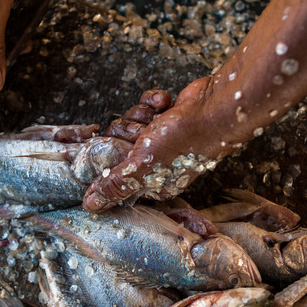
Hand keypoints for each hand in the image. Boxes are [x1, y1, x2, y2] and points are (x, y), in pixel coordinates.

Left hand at [83, 78, 239, 211]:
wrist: (215, 108)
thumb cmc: (184, 140)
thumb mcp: (142, 168)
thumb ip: (115, 186)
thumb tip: (91, 205)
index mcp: (152, 183)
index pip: (116, 173)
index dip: (112, 157)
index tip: (117, 149)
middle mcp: (157, 163)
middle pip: (119, 143)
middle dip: (128, 131)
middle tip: (143, 133)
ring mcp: (162, 138)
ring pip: (131, 122)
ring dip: (142, 115)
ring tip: (158, 117)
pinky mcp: (167, 116)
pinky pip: (146, 105)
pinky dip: (154, 101)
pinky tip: (166, 104)